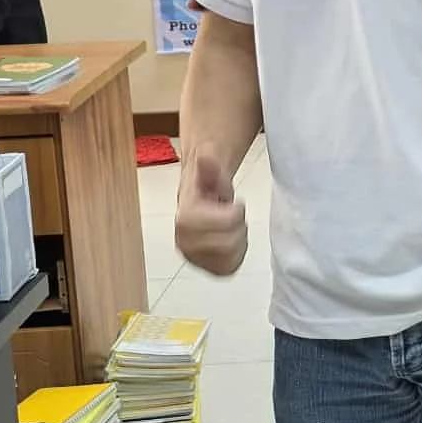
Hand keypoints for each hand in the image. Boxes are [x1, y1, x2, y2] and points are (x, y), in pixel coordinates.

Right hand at [175, 148, 247, 274]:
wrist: (201, 206)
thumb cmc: (207, 190)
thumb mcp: (212, 174)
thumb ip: (210, 166)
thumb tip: (205, 152)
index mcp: (185, 219)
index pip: (227, 222)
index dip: (236, 212)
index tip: (231, 204)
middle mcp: (184, 243)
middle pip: (230, 242)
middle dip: (237, 226)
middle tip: (231, 216)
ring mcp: (194, 259)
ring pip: (232, 256)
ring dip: (237, 239)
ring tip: (229, 227)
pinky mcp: (206, 270)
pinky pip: (230, 268)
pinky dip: (236, 254)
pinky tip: (230, 240)